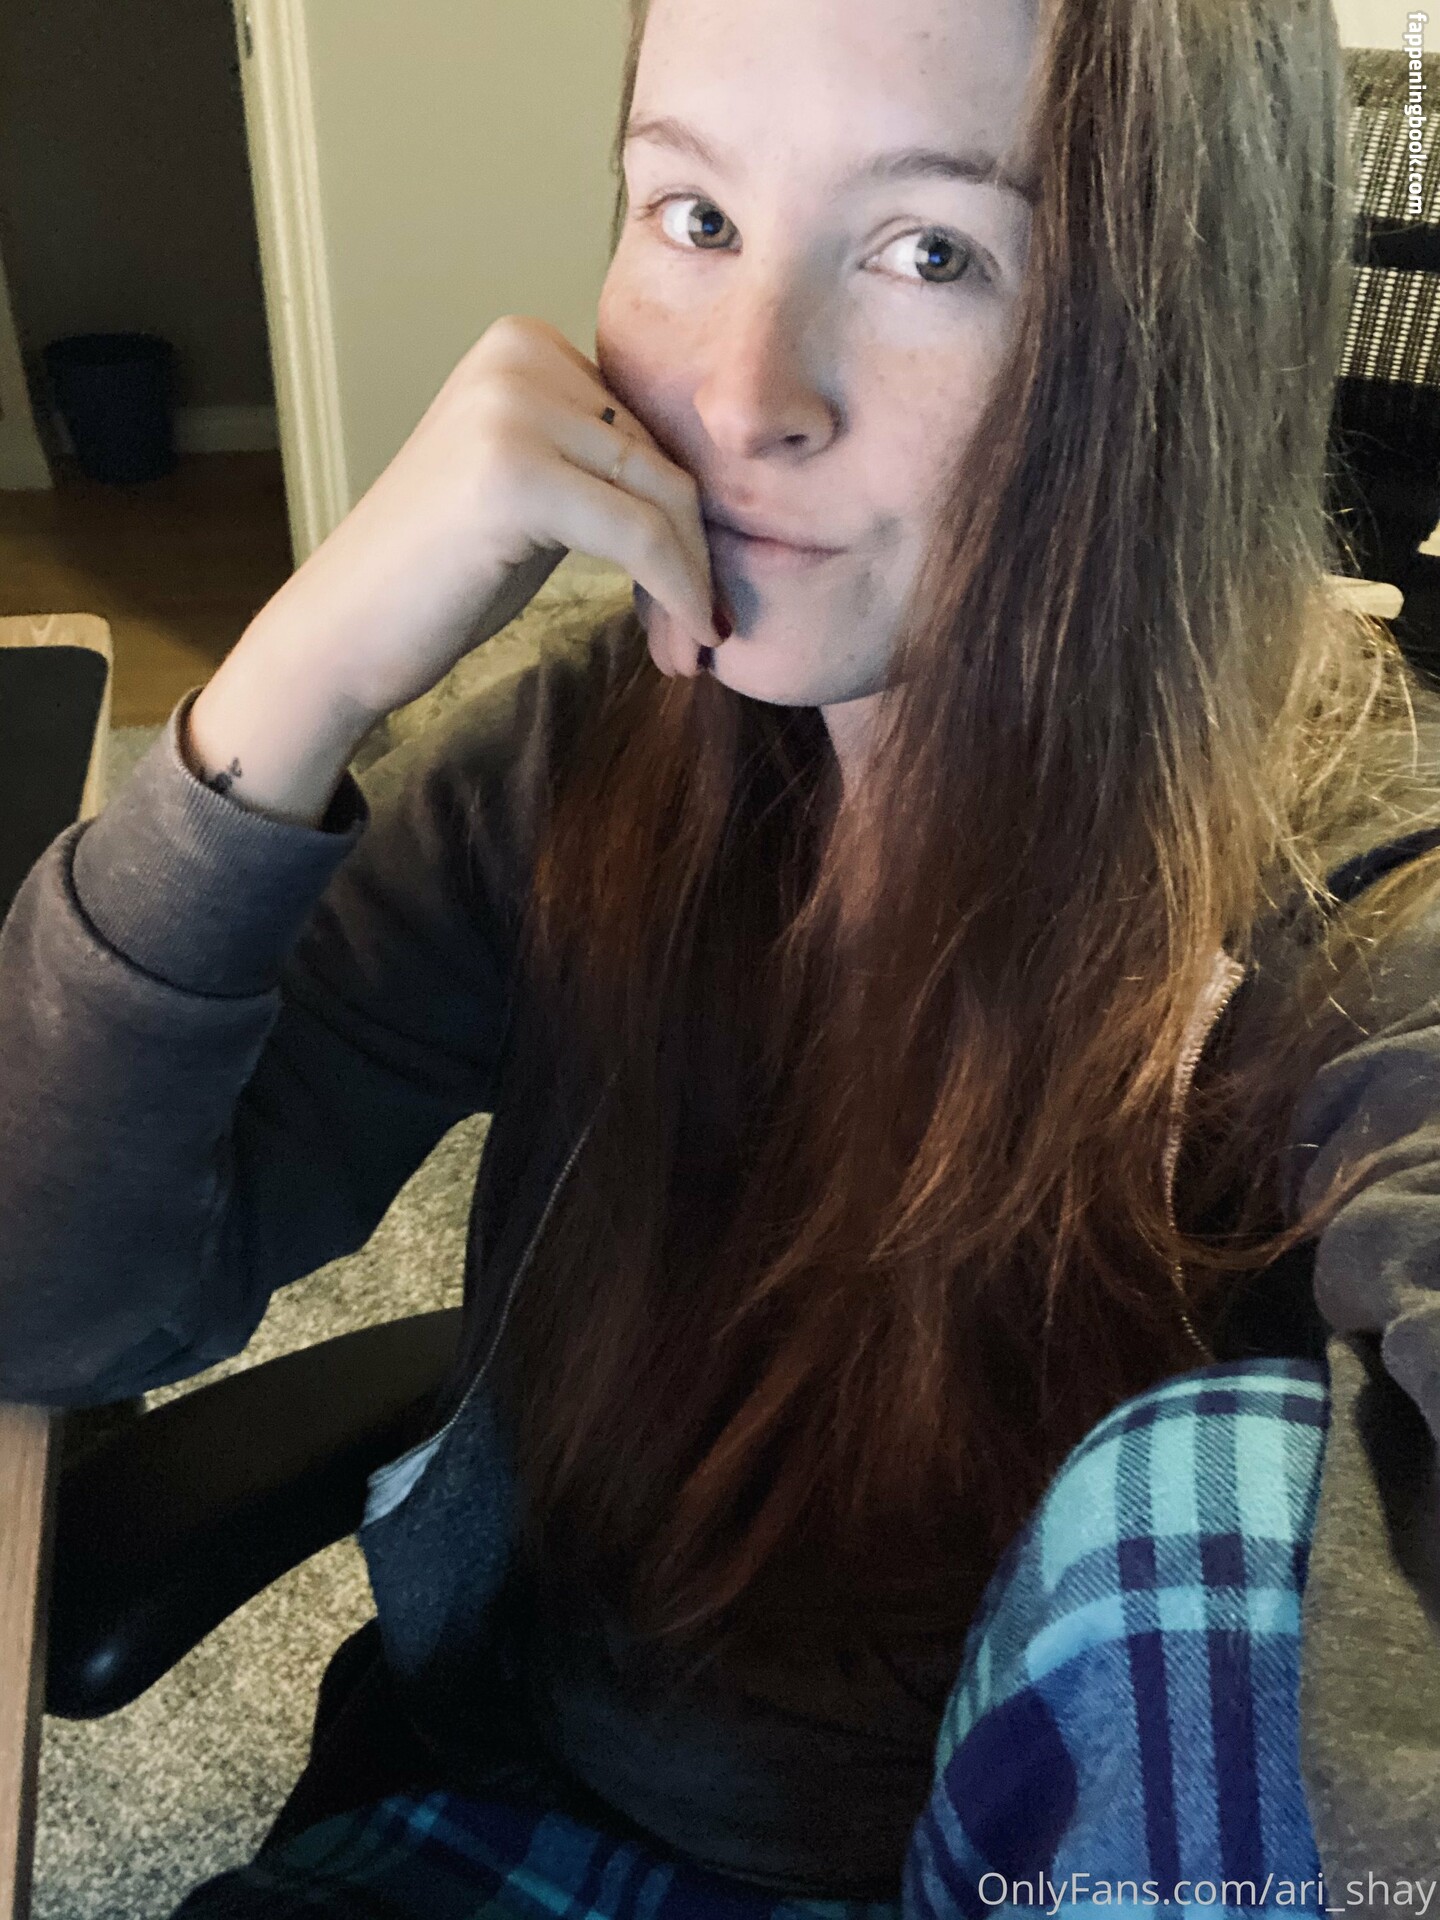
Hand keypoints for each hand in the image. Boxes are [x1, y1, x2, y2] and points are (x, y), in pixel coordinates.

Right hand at [248, 314, 724, 718]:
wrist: (343, 631)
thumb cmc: (441, 576)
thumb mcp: (539, 492)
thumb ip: (604, 464)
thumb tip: (713, 490)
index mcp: (525, 344)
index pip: (651, 426)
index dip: (685, 518)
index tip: (696, 595)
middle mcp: (518, 355)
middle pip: (664, 457)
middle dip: (695, 554)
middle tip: (700, 633)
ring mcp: (510, 408)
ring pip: (664, 496)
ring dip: (693, 582)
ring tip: (690, 648)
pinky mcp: (513, 472)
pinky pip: (640, 534)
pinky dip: (677, 590)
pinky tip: (687, 639)